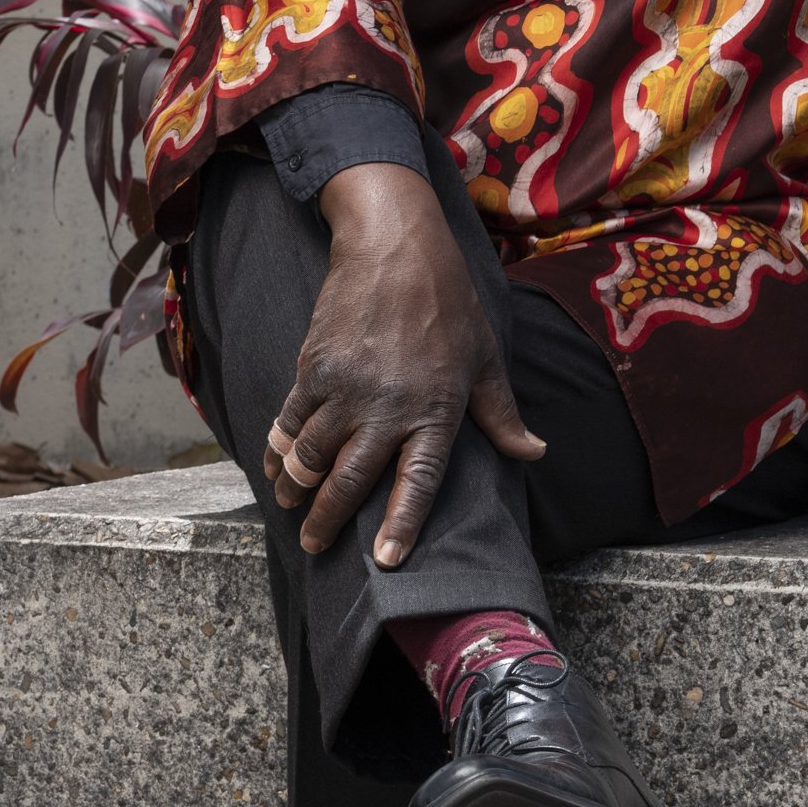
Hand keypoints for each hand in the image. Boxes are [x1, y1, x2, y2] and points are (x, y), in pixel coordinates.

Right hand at [264, 166, 543, 564]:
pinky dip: (278, 448)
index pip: (417, 482)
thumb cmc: (447, 301)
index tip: (386, 561)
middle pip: (351, 480)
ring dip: (296, 487)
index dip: (401, 524)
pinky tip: (274, 465)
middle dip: (328, 520)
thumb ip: (502, 413)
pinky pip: (290, 421)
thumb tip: (533, 452)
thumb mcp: (484, 356)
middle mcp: (388, 407)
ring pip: (311, 456)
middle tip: (313, 546)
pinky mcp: (314, 368)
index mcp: (436, 410)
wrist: (394, 245)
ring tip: (291, 507)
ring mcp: (346, 389)